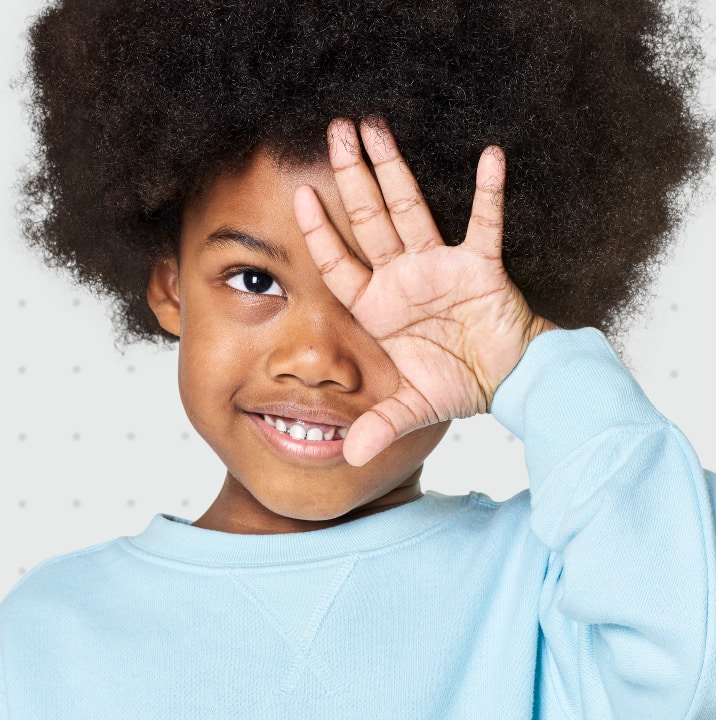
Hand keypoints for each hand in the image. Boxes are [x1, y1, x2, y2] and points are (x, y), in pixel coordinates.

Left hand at [294, 118, 554, 465]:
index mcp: (379, 307)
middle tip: (333, 130)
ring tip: (375, 126)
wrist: (505, 380)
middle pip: (368, 220)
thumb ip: (382, 424)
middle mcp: (403, 278)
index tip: (297, 196)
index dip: (318, 232)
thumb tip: (349, 457)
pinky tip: (488, 157)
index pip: (339, 263)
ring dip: (395, 169)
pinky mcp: (481, 267)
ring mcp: (440, 267)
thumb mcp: (413, 406)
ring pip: (411, 208)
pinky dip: (488, 194)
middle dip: (351, 177)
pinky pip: (484, 224)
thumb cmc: (457, 384)